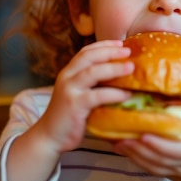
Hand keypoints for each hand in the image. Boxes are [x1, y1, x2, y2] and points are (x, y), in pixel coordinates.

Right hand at [35, 40, 133, 154]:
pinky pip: (97, 95)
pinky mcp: (74, 105)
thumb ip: (92, 84)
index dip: (103, 45)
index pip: (85, 52)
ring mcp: (69, 90)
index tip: (121, 43)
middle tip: (128, 51)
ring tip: (131, 67)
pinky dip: (113, 93)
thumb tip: (120, 77)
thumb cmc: (69, 116)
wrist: (50, 136)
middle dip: (110, 51)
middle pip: (89, 57)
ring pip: (92, 72)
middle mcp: (67, 77)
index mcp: (68, 72)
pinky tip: (126, 94)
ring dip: (113, 68)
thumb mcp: (78, 94)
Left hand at [113, 95, 180, 180]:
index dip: (158, 145)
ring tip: (117, 138)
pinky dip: (133, 159)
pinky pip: (148, 168)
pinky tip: (120, 147)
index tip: (144, 133)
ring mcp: (173, 170)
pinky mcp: (166, 173)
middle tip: (121, 133)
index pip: (175, 151)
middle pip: (156, 159)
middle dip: (138, 148)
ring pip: (149, 165)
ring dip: (132, 154)